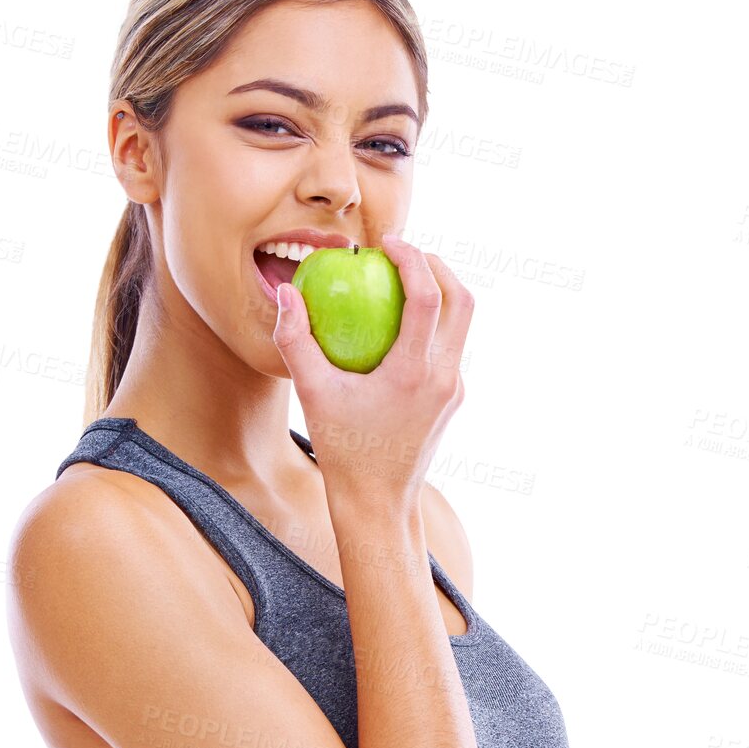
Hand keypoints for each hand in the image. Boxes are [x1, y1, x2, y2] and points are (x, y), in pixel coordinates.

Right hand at [270, 235, 473, 504]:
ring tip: (404, 281)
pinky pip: (450, 348)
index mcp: (414, 374)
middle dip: (439, 265)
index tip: (387, 244)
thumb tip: (285, 292)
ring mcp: (453, 390)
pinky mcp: (452, 400)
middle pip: (463, 301)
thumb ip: (296, 340)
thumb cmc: (343, 451)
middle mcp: (443, 378)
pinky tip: (399, 323)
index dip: (412, 259)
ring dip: (442, 293)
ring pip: (463, 324)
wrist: (379, 504)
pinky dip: (433, 324)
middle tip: (405, 252)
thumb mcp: (312, 395)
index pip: (428, 297)